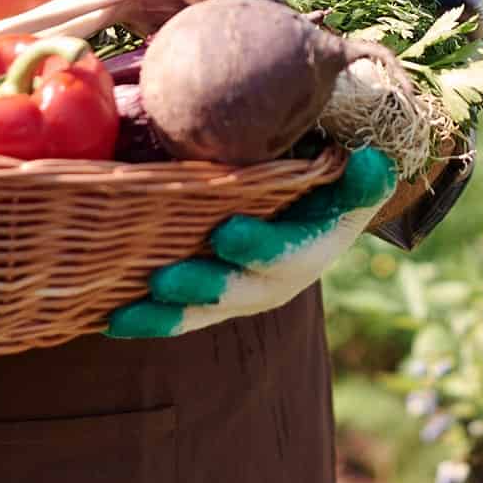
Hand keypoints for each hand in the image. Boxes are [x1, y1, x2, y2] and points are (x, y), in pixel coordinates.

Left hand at [104, 146, 396, 338]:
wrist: (317, 210)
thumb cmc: (330, 182)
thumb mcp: (354, 179)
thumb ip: (362, 177)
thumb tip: (373, 163)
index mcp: (314, 249)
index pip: (289, 254)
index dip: (258, 248)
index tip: (223, 232)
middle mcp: (278, 281)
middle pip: (239, 291)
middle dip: (201, 287)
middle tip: (162, 279)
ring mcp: (243, 292)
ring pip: (204, 312)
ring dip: (165, 316)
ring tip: (123, 314)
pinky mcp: (214, 297)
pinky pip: (184, 314)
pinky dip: (150, 319)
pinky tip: (109, 318)